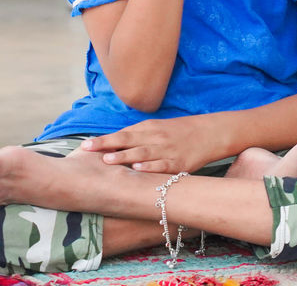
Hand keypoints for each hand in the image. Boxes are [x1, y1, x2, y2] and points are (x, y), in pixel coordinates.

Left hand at [79, 117, 218, 173]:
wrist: (212, 132)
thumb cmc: (181, 132)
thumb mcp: (158, 128)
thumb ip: (138, 136)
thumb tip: (113, 145)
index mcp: (149, 128)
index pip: (121, 134)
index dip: (103, 140)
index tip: (84, 145)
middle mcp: (155, 137)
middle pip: (127, 141)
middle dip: (106, 146)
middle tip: (87, 150)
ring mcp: (167, 150)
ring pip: (142, 153)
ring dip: (124, 156)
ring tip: (107, 160)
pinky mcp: (179, 163)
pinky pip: (162, 165)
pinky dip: (150, 167)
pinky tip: (138, 169)